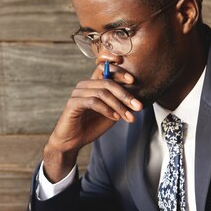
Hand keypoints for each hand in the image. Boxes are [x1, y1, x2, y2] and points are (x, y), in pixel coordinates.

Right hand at [43, 64, 142, 181]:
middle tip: (138, 106)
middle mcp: (84, 86)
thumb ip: (120, 104)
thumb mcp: (111, 113)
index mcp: (92, 84)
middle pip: (107, 82)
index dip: (119, 71)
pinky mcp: (73, 104)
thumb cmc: (91, 126)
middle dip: (125, 95)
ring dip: (118, 105)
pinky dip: (107, 110)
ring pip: (102, 93)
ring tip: (128, 116)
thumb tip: (137, 99)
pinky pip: (93, 102)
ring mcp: (77, 94)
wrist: (72, 141)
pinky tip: (115, 118)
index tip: (133, 80)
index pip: (105, 68)